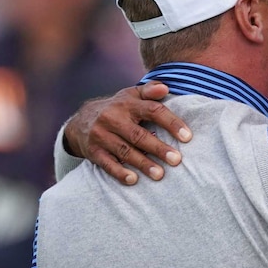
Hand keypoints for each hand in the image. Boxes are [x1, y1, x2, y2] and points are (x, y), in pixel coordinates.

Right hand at [63, 81, 191, 184]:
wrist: (80, 122)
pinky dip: (119, 172)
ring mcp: (101, 135)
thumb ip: (149, 91)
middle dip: (158, 148)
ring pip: (125, 151)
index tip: (187, 137)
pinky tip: (133, 180)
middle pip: (139, 135)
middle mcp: (113, 118)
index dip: (171, 123)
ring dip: (143, 164)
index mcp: (127, 104)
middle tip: (177, 160)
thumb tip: (165, 88)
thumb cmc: (117, 109)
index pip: (152, 111)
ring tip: (160, 174)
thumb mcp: (131, 95)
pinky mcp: (93, 151)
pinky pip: (107, 164)